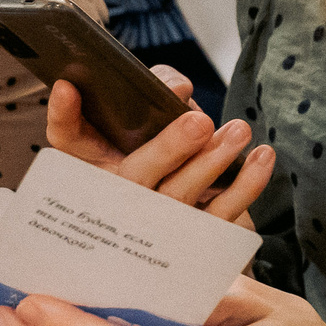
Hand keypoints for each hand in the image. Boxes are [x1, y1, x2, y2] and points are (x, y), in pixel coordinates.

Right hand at [44, 71, 273, 220]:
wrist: (191, 231)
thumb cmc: (170, 157)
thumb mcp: (155, 121)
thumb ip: (160, 93)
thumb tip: (177, 89)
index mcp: (97, 167)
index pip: (66, 140)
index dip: (63, 115)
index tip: (68, 86)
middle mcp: (120, 198)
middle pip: (135, 176)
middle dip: (168, 148)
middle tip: (199, 121)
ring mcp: (157, 224)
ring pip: (181, 196)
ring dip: (214, 162)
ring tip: (239, 130)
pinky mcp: (195, 239)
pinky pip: (220, 216)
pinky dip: (246, 185)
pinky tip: (262, 157)